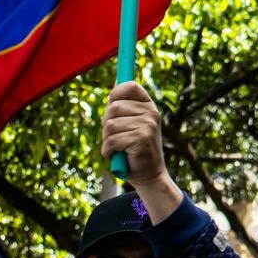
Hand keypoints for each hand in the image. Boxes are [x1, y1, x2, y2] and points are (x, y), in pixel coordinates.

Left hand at [102, 82, 180, 222]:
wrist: (150, 175)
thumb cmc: (135, 149)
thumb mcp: (131, 124)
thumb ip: (123, 108)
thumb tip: (115, 82)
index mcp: (149, 106)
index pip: (130, 86)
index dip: (116, 93)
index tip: (112, 103)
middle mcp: (151, 113)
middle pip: (113, 108)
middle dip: (107, 124)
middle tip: (117, 136)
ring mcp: (147, 125)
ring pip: (109, 126)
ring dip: (107, 140)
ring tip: (119, 147)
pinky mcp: (141, 138)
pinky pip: (111, 140)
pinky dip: (108, 151)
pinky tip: (118, 155)